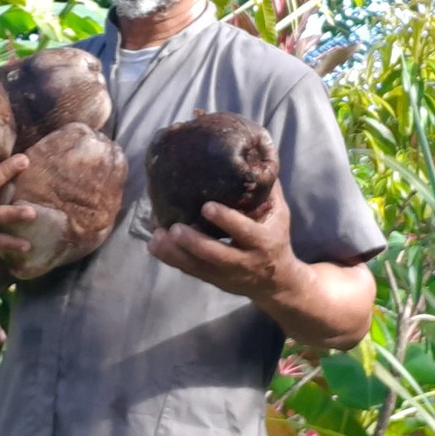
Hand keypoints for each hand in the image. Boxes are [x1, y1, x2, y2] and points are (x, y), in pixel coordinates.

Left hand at [147, 180, 296, 302]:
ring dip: (175, 253)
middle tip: (174, 228)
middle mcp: (244, 260)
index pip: (244, 232)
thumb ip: (268, 189)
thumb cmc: (275, 237)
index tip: (206, 207)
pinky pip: (190, 271)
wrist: (275, 281)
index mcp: (263, 241)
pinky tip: (155, 245)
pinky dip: (171, 259)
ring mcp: (225, 273)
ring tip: (157, 236)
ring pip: (198, 266)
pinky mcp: (212, 279)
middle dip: (194, 243)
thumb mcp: (279, 214)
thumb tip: (254, 154)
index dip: (226, 220)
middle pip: (216, 255)